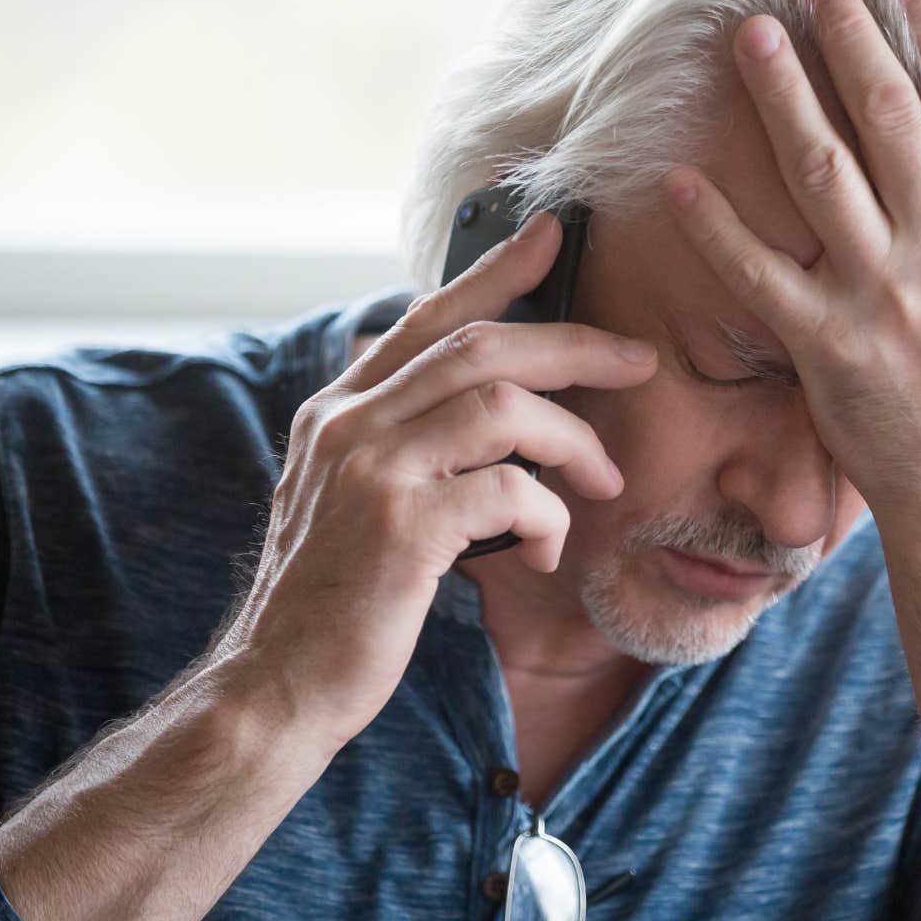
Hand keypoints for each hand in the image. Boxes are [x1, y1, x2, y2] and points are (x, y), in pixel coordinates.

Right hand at [223, 211, 657, 749]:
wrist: (280, 686)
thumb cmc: (336, 601)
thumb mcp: (354, 502)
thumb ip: (401, 445)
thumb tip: (480, 407)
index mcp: (340, 411)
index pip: (427, 317)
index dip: (494, 270)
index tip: (551, 233)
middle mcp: (348, 425)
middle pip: (481, 345)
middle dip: (575, 344)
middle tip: (640, 360)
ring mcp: (370, 471)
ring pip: (503, 405)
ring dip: (575, 439)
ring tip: (604, 481)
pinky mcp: (401, 526)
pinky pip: (510, 490)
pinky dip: (549, 517)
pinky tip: (546, 554)